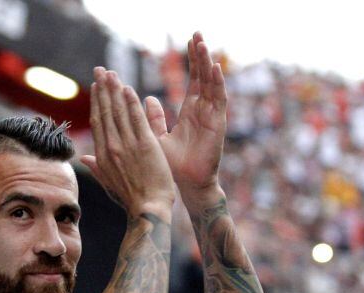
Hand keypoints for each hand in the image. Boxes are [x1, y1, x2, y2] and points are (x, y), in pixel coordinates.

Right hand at [80, 68, 174, 216]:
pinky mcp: (145, 145)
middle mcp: (112, 147)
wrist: (148, 210)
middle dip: (103, 89)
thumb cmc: (131, 200)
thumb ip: (96, 168)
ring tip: (112, 73)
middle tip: (101, 70)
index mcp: (102, 156)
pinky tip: (128, 88)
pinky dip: (131, 103)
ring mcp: (127, 145)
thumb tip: (82, 159)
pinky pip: (136, 119)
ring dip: (115, 90)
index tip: (97, 87)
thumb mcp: (109, 185)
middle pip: (105, 112)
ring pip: (119, 112)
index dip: (97, 103)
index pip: (98, 123)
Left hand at [145, 32, 227, 199]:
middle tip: (197, 33)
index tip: (188, 42)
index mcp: (190, 113)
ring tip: (203, 44)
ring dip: (208, 64)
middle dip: (200, 56)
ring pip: (211, 85)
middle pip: (203, 78)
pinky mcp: (217, 125)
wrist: (185, 187)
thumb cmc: (172, 167)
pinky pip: (218, 101)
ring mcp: (211, 117)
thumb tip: (145, 100)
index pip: (193, 81)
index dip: (191, 62)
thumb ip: (152, 119)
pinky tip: (214, 68)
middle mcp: (203, 112)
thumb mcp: (157, 138)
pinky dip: (216, 84)